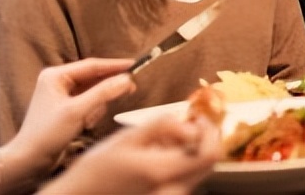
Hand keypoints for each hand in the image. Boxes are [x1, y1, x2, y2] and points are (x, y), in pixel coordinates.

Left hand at [0, 58, 135, 188]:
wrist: (29, 160)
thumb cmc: (46, 134)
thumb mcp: (77, 111)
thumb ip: (103, 93)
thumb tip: (126, 79)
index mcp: (55, 75)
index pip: (92, 65)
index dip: (114, 66)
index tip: (134, 65)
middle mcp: (57, 82)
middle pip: (93, 78)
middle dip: (106, 89)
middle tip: (129, 89)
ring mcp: (61, 95)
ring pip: (93, 91)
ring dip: (97, 105)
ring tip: (90, 120)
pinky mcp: (65, 108)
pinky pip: (88, 103)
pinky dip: (92, 112)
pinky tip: (86, 124)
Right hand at [41, 114, 220, 194]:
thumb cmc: (94, 171)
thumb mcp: (125, 139)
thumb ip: (162, 127)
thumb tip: (190, 125)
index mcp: (162, 173)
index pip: (209, 154)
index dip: (211, 131)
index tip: (198, 117)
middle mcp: (171, 192)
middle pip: (207, 163)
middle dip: (201, 140)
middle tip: (184, 124)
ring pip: (196, 172)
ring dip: (189, 151)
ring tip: (161, 141)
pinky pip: (183, 181)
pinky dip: (178, 164)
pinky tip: (155, 156)